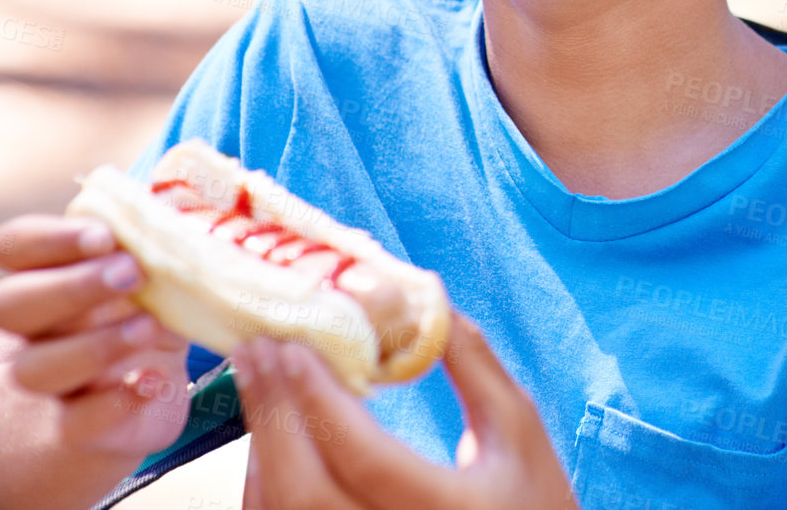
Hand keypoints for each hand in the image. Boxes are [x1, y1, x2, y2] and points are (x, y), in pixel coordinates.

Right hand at [0, 214, 192, 457]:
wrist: (142, 388)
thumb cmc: (146, 309)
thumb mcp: (150, 273)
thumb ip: (155, 242)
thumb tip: (196, 203)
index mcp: (49, 277)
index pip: (14, 247)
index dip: (46, 239)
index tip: (103, 235)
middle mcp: (38, 328)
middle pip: (11, 305)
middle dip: (69, 286)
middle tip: (131, 272)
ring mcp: (53, 380)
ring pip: (36, 368)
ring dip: (94, 344)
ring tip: (149, 326)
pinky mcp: (81, 426)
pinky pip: (78, 421)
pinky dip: (115, 401)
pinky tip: (153, 380)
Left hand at [232, 312, 576, 509]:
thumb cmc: (530, 497)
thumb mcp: (517, 427)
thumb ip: (474, 363)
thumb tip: (426, 298)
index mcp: (448, 508)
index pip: (365, 456)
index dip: (322, 400)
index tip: (294, 347)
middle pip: (305, 488)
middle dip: (272, 414)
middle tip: (256, 351)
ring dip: (262, 443)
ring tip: (258, 380)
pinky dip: (264, 481)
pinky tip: (271, 435)